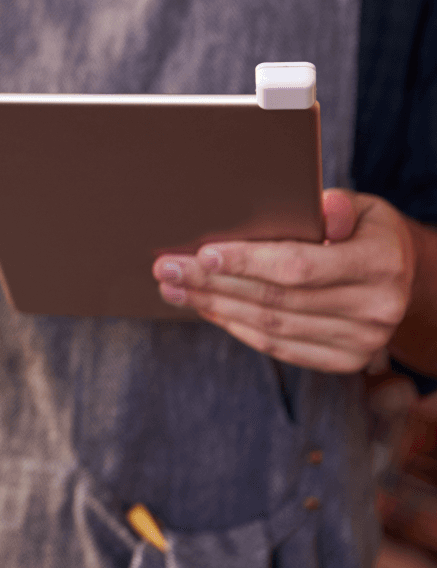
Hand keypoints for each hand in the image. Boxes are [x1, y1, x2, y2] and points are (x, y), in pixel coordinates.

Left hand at [152, 189, 415, 373]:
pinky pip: (277, 347)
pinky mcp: (343, 361)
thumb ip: (338, 206)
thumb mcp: (363, 208)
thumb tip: (321, 206)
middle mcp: (376, 308)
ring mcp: (362, 342)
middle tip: (166, 269)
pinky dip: (235, 326)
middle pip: (275, 299)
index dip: (247, 262)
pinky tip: (207, 308)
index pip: (298, 266)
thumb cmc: (366, 233)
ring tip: (175, 288)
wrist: (402, 279)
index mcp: (381, 262)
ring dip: (214, 306)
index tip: (202, 254)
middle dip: (213, 283)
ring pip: (270, 326)